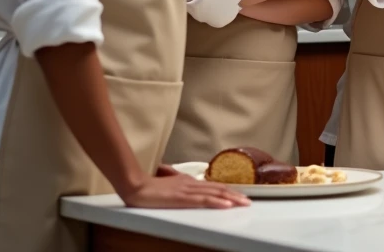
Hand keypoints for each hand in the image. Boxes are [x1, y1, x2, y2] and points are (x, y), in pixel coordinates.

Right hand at [120, 172, 249, 208]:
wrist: (135, 185)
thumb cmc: (148, 185)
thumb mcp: (166, 182)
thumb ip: (175, 180)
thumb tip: (178, 177)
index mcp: (188, 181)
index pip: (213, 186)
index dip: (227, 190)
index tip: (239, 195)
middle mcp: (191, 183)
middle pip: (218, 189)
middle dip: (235, 195)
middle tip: (248, 201)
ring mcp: (187, 190)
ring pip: (214, 193)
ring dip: (231, 199)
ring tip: (243, 203)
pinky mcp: (181, 198)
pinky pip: (202, 200)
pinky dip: (216, 202)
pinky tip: (226, 205)